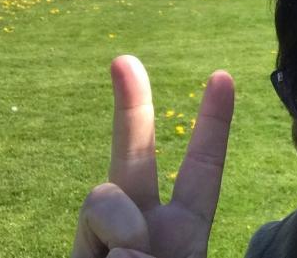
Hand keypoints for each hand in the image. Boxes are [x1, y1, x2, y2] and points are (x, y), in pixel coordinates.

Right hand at [71, 56, 234, 257]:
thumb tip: (126, 246)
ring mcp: (101, 238)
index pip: (202, 169)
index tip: (223, 76)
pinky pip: (94, 221)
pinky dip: (114, 257)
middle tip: (123, 59)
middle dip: (130, 104)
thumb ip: (171, 256)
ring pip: (105, 196)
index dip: (213, 124)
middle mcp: (142, 225)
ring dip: (128, 229)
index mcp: (184, 230)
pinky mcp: (73, 251)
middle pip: (134, 154)